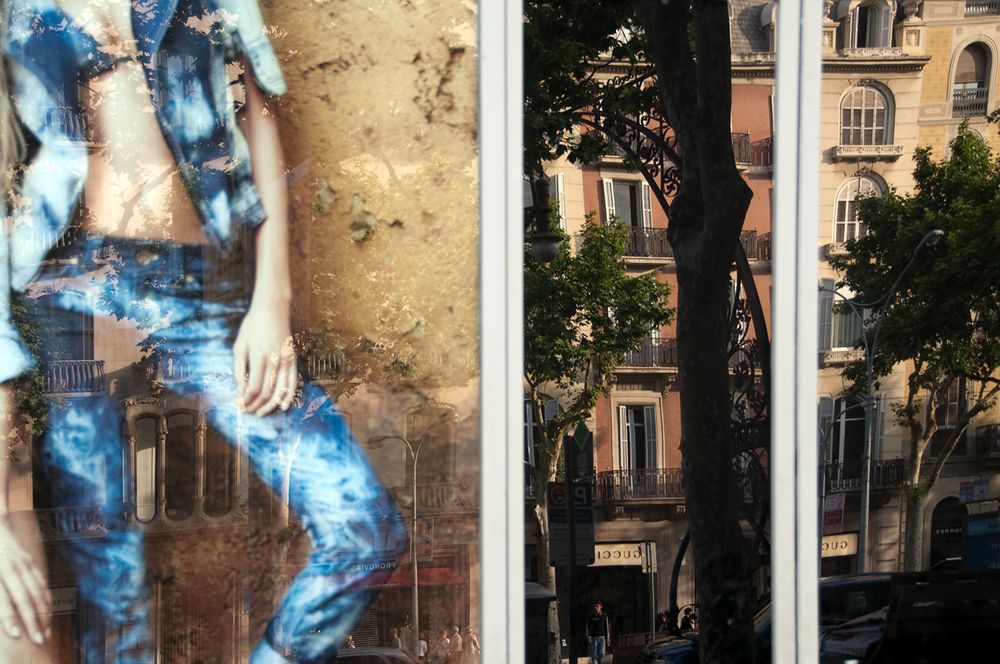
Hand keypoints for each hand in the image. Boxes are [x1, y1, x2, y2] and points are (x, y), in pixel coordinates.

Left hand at [0, 517, 48, 644]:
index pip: (4, 599)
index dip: (10, 617)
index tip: (16, 634)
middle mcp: (13, 567)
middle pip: (25, 598)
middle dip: (33, 620)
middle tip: (39, 639)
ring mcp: (24, 563)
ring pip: (37, 591)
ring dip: (43, 613)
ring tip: (46, 631)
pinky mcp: (30, 562)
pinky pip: (41, 583)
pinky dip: (46, 599)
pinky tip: (48, 612)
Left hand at [233, 300, 296, 416]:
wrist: (273, 308)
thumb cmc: (252, 326)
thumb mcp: (239, 344)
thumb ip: (239, 369)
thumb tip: (240, 390)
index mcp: (259, 357)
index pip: (253, 388)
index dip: (246, 401)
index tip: (239, 406)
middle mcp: (275, 360)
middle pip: (266, 392)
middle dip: (255, 405)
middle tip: (247, 412)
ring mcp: (286, 360)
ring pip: (281, 391)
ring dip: (270, 406)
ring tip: (261, 413)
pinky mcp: (293, 359)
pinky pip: (293, 382)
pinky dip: (288, 396)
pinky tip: (282, 406)